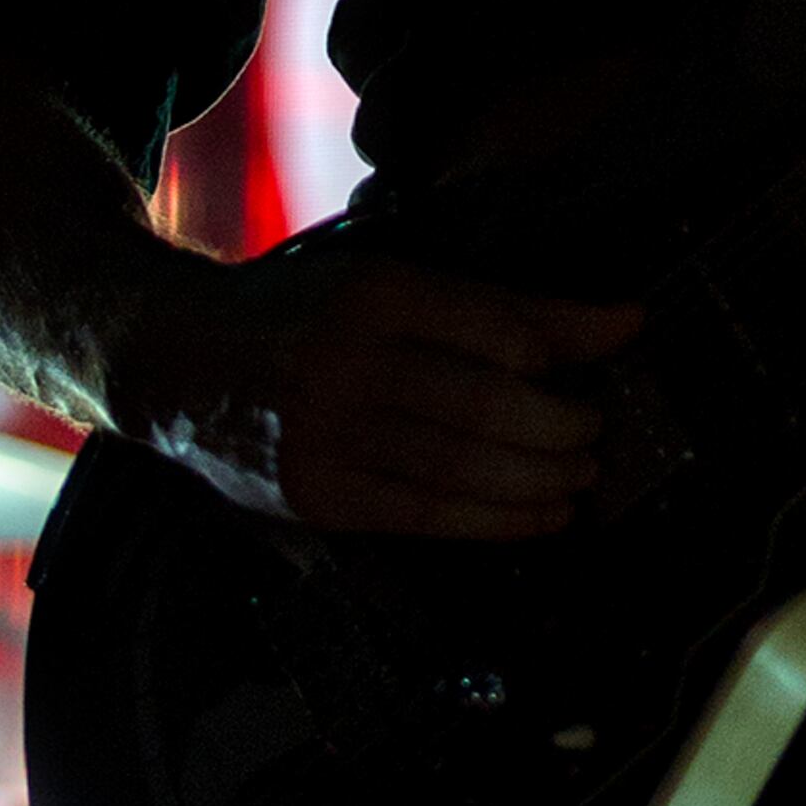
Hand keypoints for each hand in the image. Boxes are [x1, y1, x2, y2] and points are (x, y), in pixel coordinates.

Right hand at [114, 241, 641, 541]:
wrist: (177, 360)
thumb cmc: (308, 314)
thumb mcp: (395, 284)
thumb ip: (511, 308)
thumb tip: (628, 323)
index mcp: (371, 292)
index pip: (492, 326)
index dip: (558, 353)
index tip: (603, 365)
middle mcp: (344, 361)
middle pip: (484, 403)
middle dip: (562, 425)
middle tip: (598, 429)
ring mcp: (325, 434)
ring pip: (460, 466)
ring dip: (541, 479)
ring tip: (581, 475)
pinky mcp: (316, 495)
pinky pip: (427, 515)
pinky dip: (498, 520)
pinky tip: (543, 515)